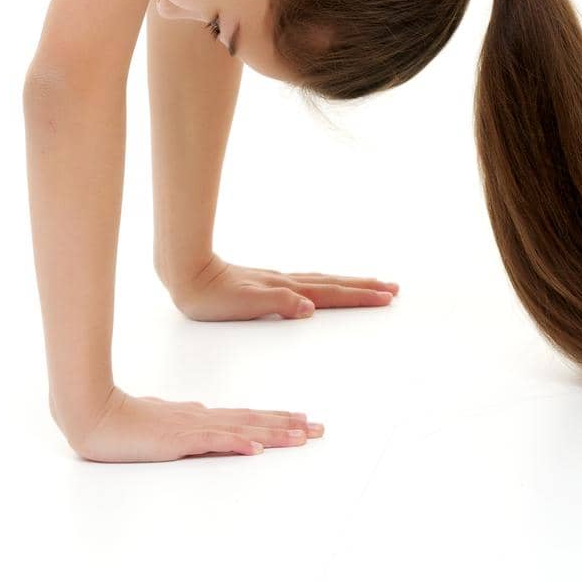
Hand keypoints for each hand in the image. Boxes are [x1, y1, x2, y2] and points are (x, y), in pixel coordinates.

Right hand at [66, 386, 322, 462]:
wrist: (95, 414)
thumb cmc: (125, 419)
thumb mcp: (164, 419)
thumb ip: (186, 417)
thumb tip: (204, 412)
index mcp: (202, 416)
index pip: (249, 416)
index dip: (277, 418)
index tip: (304, 420)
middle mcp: (205, 418)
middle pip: (255, 421)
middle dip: (289, 425)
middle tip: (319, 429)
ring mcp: (193, 427)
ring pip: (243, 429)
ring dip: (274, 433)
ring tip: (301, 436)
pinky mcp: (178, 439)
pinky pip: (213, 442)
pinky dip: (238, 444)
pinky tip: (257, 448)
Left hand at [167, 253, 398, 320]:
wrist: (188, 274)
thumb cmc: (212, 296)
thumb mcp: (243, 303)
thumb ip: (277, 303)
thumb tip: (310, 308)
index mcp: (286, 289)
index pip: (331, 293)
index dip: (360, 296)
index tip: (386, 296)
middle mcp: (288, 283)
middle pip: (335, 284)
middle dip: (364, 287)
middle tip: (393, 289)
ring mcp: (280, 281)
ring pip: (324, 281)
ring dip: (350, 283)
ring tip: (372, 283)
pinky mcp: (270, 284)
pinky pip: (310, 282)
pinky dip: (328, 284)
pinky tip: (325, 288)